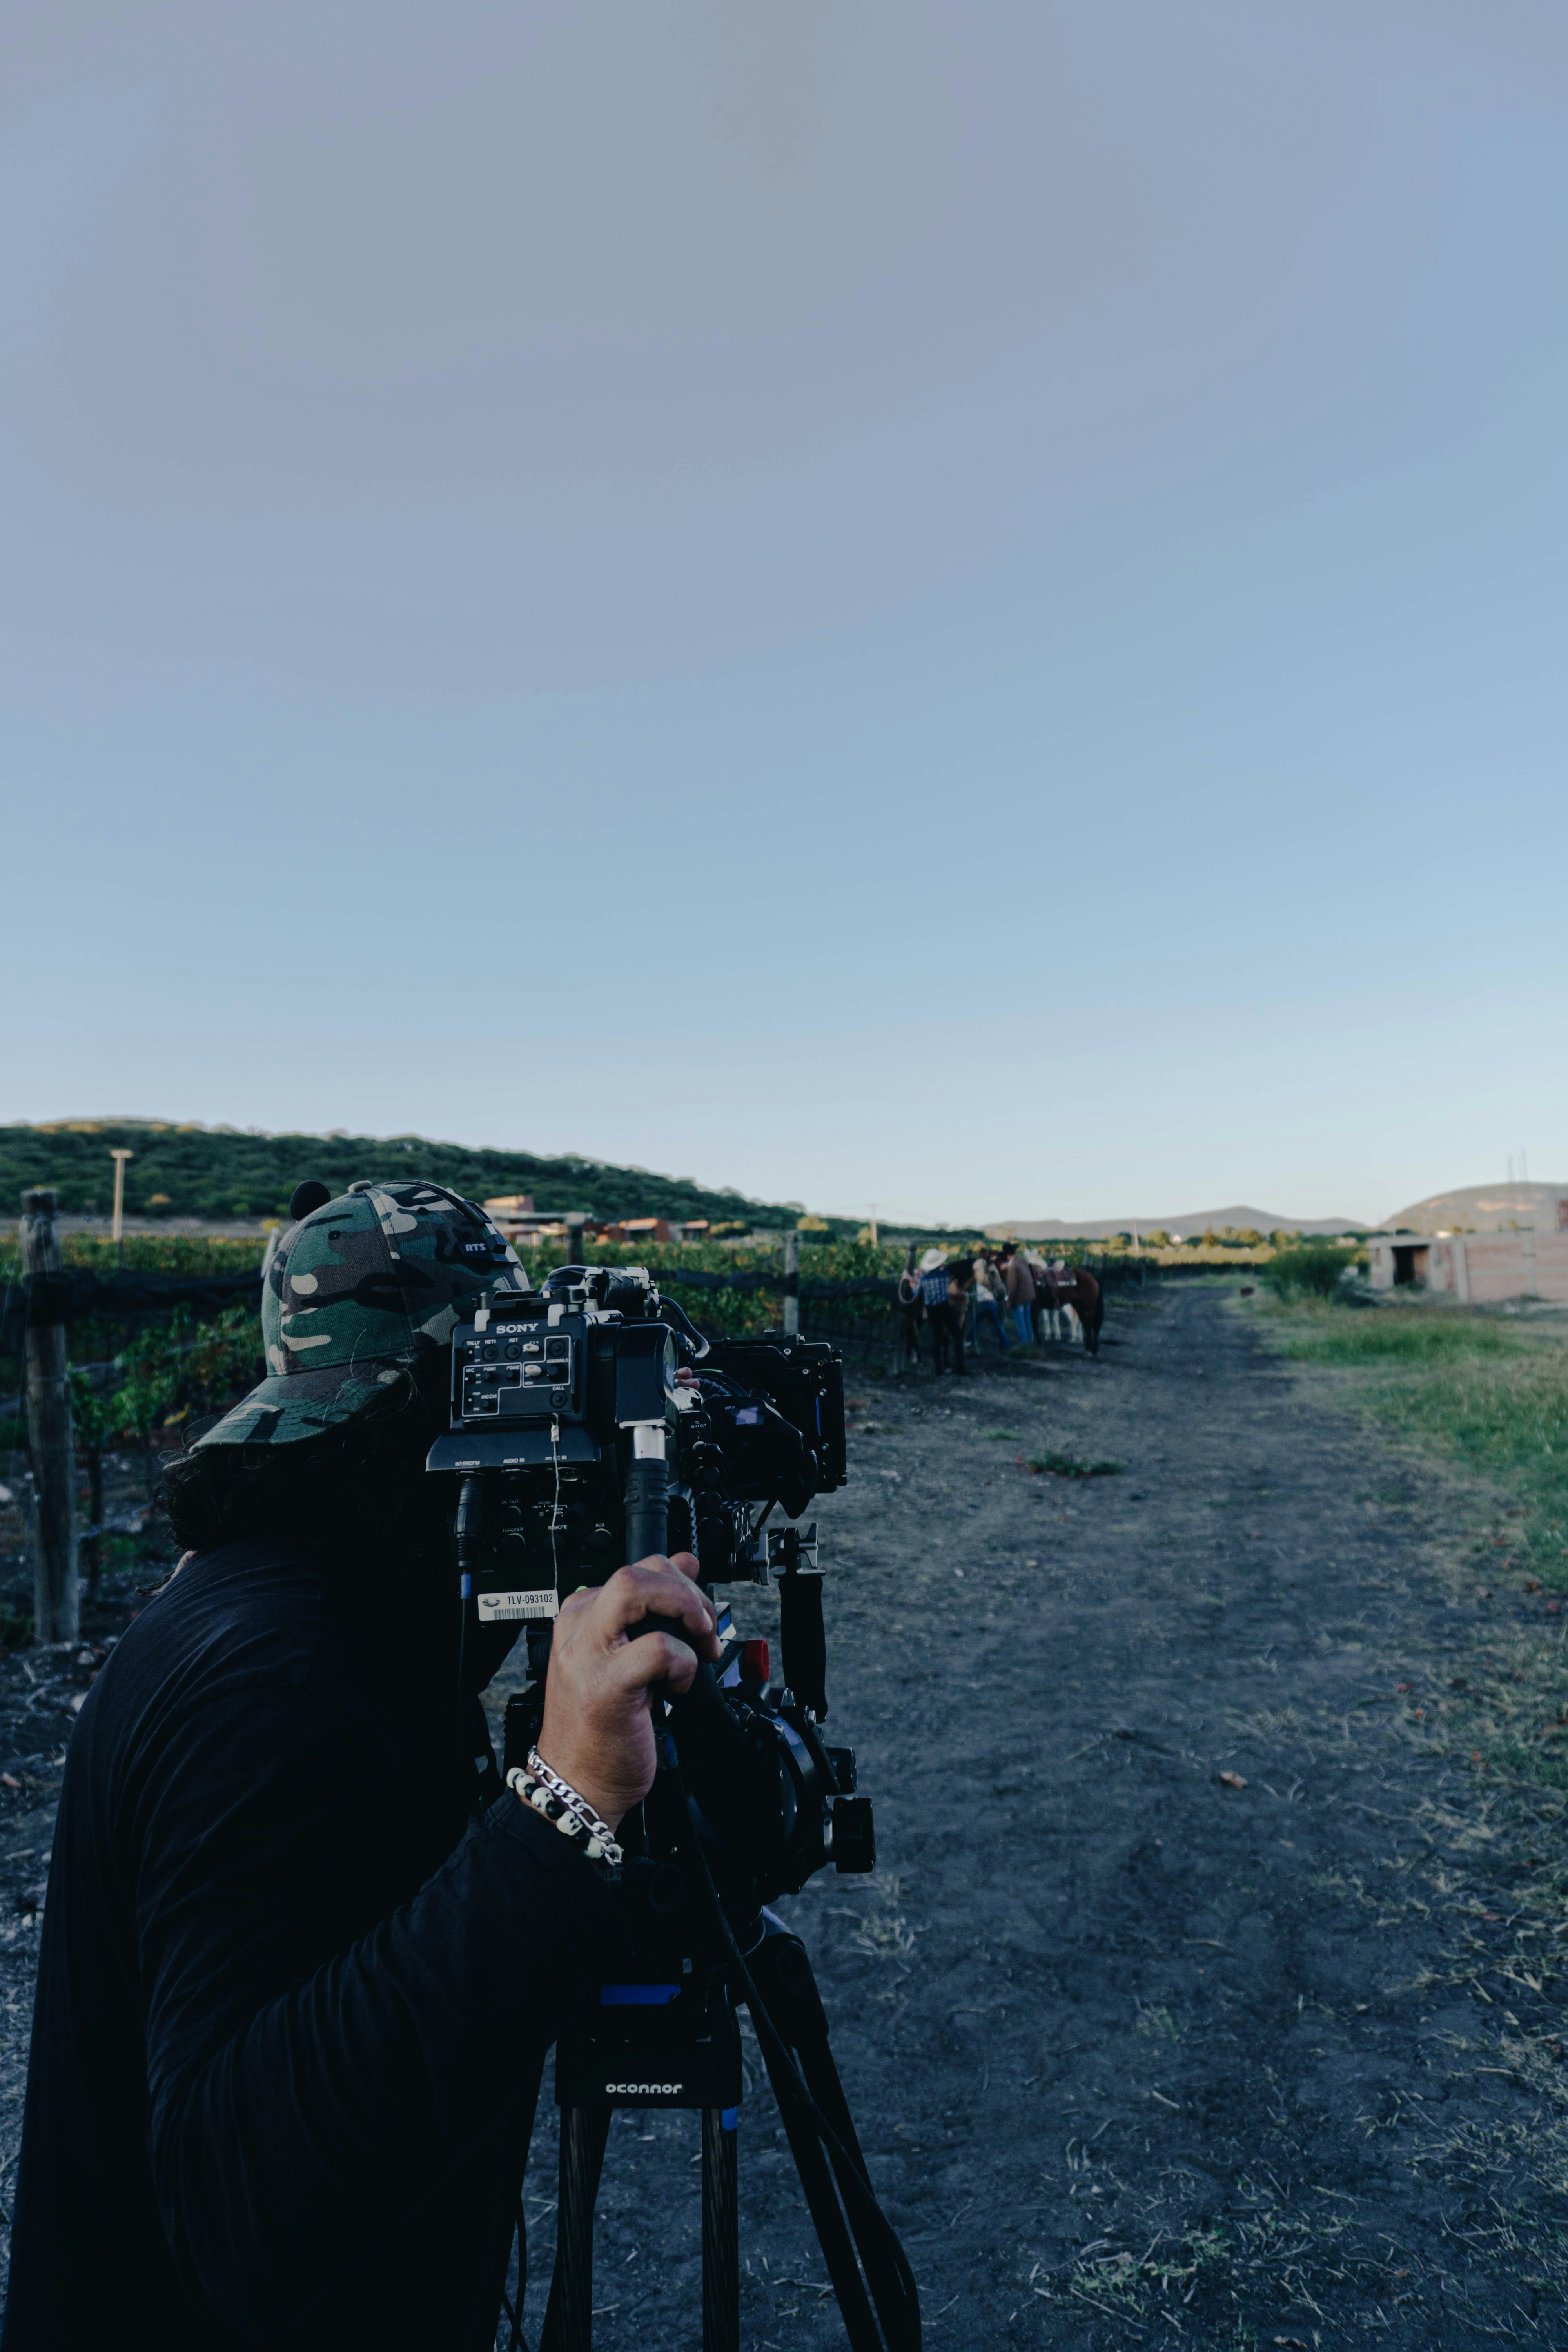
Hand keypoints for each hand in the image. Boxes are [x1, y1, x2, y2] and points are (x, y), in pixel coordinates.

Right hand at [536, 1553, 718, 1829]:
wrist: (577, 1784)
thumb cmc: (601, 1728)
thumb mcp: (628, 1656)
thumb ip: (653, 1611)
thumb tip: (686, 1564)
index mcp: (581, 1618)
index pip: (635, 1568)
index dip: (678, 1583)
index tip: (698, 1614)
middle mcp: (579, 1629)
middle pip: (635, 1571)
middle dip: (685, 1592)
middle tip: (705, 1629)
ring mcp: (587, 1655)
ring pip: (636, 1590)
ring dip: (684, 1611)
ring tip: (699, 1647)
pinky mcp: (605, 1685)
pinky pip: (658, 1648)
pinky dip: (684, 1664)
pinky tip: (678, 1689)